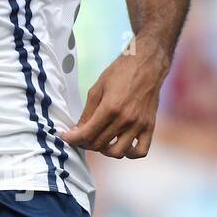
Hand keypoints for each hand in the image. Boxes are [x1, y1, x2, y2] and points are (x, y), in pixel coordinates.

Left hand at [60, 38, 168, 158]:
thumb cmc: (121, 72)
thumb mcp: (97, 88)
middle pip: (100, 144)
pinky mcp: (150, 126)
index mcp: (110, 108)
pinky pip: (141, 151)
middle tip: (81, 137)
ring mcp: (139, 124)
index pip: (86, 134)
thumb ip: (87, 112)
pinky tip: (122, 145)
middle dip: (85, 143)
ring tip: (101, 141)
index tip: (67, 137)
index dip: (72, 139)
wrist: (147, 63)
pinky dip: (130, 153)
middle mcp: (125, 119)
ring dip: (105, 150)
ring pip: (118, 152)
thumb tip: (78, 130)